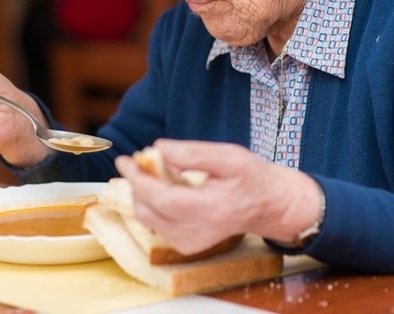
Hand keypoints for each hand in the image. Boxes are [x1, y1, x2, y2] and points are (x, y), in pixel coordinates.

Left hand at [115, 139, 322, 253]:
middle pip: (148, 209)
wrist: (269, 206)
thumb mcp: (228, 156)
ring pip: (148, 218)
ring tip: (155, 172)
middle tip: (140, 160)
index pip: (161, 198)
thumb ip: (192, 153)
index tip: (124, 160)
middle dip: (137, 183)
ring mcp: (190, 242)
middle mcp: (197, 232)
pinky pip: (157, 223)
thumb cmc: (252, 178)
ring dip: (143, 192)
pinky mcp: (187, 245)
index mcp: (210, 209)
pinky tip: (167, 189)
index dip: (138, 179)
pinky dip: (154, 203)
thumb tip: (158, 148)